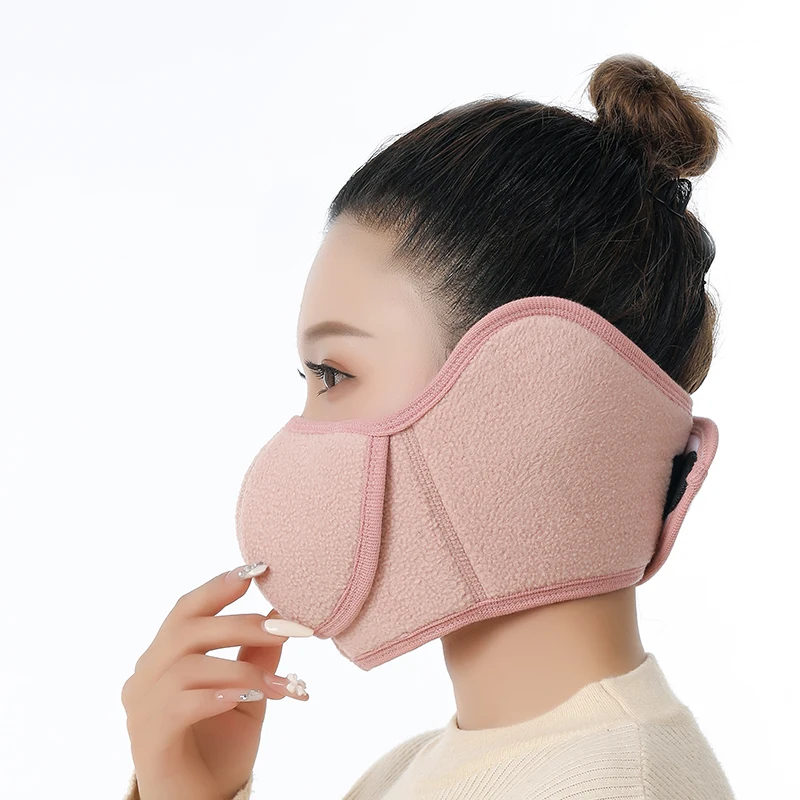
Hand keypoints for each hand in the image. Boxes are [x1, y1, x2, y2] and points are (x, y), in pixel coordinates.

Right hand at [121, 563, 311, 799]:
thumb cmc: (220, 748)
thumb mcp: (248, 693)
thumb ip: (258, 656)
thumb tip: (282, 613)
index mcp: (166, 657)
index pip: (187, 609)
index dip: (220, 586)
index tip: (259, 570)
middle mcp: (146, 675)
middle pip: (187, 628)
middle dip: (241, 623)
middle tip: (288, 629)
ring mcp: (141, 706)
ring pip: (187, 664)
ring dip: (241, 668)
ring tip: (282, 686)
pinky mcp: (147, 737)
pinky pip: (179, 703)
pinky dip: (218, 695)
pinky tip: (248, 697)